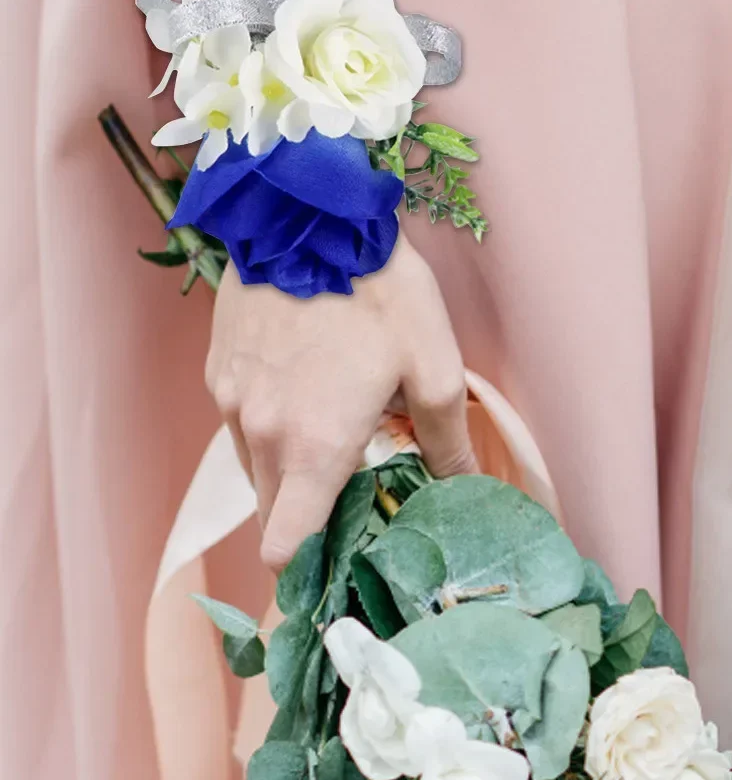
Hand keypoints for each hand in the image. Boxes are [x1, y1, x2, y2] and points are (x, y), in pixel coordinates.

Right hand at [206, 234, 476, 568]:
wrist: (307, 209)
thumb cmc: (380, 290)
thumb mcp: (435, 367)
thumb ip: (447, 442)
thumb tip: (466, 490)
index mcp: (312, 448)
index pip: (284, 548)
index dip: (307, 570)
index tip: (336, 569)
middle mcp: (258, 434)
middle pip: (272, 514)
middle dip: (307, 522)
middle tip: (356, 505)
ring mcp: (229, 401)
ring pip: (254, 470)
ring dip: (288, 474)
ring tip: (336, 448)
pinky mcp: (217, 369)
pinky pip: (240, 426)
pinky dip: (269, 432)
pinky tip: (309, 400)